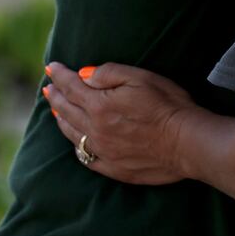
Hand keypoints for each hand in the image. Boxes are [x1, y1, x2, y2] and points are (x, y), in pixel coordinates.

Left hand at [43, 61, 200, 184]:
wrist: (186, 142)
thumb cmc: (168, 105)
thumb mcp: (141, 78)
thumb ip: (109, 74)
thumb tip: (84, 75)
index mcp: (100, 105)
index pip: (72, 87)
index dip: (60, 75)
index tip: (51, 67)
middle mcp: (95, 130)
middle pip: (67, 111)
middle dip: (55, 97)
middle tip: (47, 88)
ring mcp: (103, 151)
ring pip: (73, 134)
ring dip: (62, 120)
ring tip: (55, 111)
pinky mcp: (114, 168)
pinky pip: (86, 157)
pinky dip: (77, 146)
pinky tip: (77, 142)